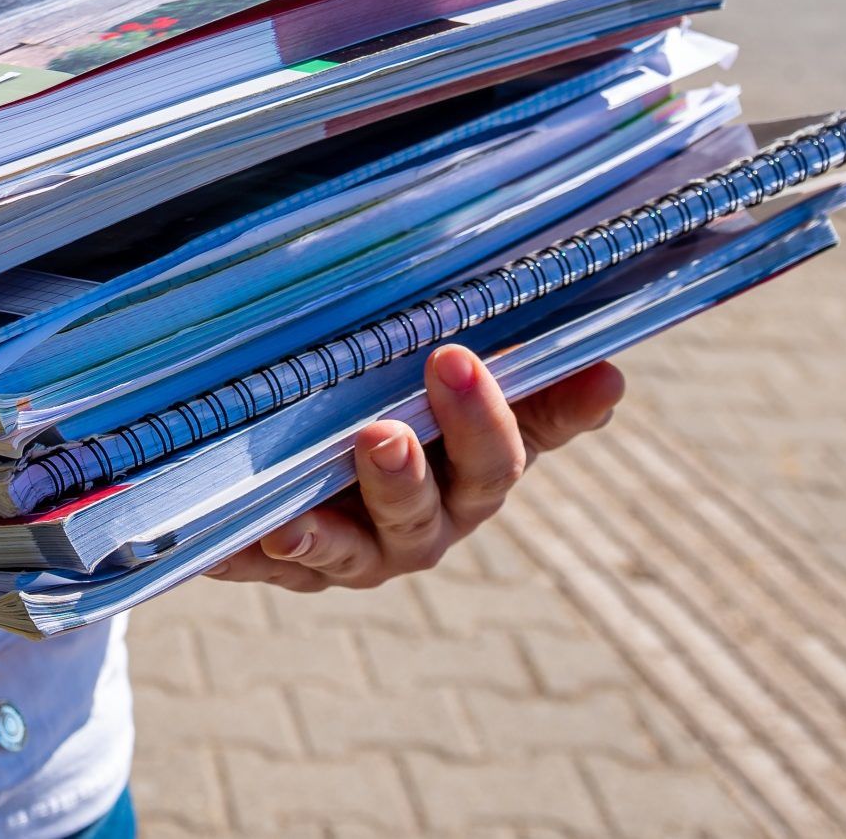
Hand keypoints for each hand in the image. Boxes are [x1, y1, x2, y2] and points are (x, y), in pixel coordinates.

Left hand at [203, 347, 624, 591]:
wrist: (242, 479)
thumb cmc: (336, 405)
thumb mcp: (381, 363)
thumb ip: (438, 333)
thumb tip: (503, 280)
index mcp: (474, 458)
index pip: (541, 428)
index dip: (573, 406)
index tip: (602, 374)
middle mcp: (439, 510)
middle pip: (480, 479)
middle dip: (473, 422)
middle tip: (452, 362)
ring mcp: (373, 547)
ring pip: (398, 526)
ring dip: (394, 482)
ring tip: (378, 439)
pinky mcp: (302, 565)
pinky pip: (294, 557)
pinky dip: (286, 539)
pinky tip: (272, 522)